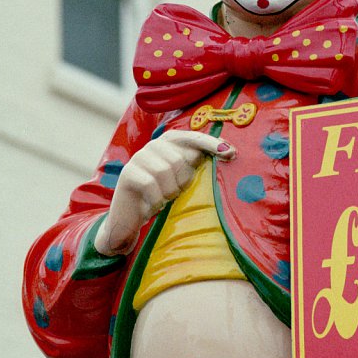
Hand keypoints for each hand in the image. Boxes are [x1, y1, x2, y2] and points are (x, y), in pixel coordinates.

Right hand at [94, 130, 234, 256]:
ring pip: (164, 171)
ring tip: (164, 199)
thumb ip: (197, 167)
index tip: (230, 153)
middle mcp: (154, 145)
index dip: (211, 144)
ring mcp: (139, 157)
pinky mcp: (128, 173)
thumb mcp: (182, 181)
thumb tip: (229, 154)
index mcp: (170, 143)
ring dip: (169, 192)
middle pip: (179, 159)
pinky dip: (156, 199)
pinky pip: (150, 184)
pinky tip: (153, 205)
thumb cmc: (162, 198)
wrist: (130, 220)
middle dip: (182, 181)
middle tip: (175, 193)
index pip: (193, 137)